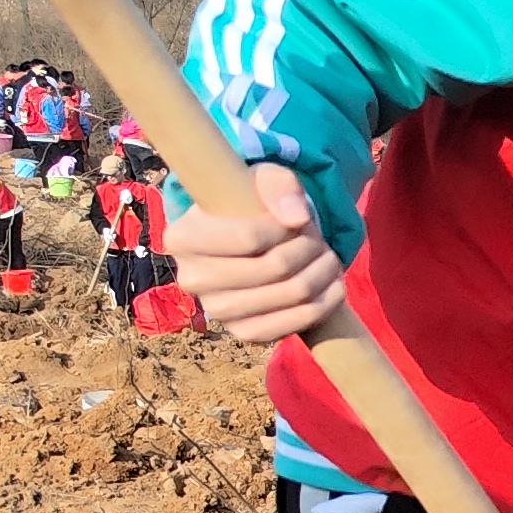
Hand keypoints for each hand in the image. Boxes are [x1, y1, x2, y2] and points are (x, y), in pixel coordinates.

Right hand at [168, 162, 341, 344]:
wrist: (257, 247)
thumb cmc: (252, 207)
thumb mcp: (262, 179)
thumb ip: (279, 186)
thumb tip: (296, 219)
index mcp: (181, 237)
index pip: (249, 238)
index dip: (285, 228)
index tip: (296, 220)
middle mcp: (190, 278)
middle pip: (275, 267)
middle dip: (309, 248)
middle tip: (318, 239)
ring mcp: (216, 310)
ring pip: (293, 293)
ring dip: (323, 273)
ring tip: (327, 257)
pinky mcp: (243, 333)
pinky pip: (294, 324)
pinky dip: (325, 303)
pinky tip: (331, 285)